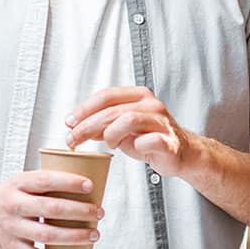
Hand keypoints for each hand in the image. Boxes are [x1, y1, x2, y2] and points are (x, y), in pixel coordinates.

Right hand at [0, 170, 104, 248]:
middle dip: (80, 211)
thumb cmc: (3, 196)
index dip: (69, 182)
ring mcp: (12, 228)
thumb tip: (84, 186)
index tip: (90, 185)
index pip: (46, 180)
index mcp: (18, 184)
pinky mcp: (11, 248)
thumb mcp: (20, 182)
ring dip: (74, 237)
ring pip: (47, 235)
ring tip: (93, 235)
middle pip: (51, 209)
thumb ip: (45, 184)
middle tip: (98, 212)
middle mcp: (14, 205)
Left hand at [66, 86, 188, 176]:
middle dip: (87, 125)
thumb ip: (102, 123)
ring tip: (107, 145)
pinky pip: (148, 141)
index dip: (84, 109)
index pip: (105, 96)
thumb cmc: (150, 138)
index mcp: (139, 96)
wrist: (180, 153)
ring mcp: (161, 122)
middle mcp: (151, 105)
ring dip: (110, 134)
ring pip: (128, 119)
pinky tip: (130, 150)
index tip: (69, 122)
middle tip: (73, 139)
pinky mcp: (168, 141)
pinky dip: (135, 146)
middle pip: (112, 110)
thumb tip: (75, 125)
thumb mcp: (122, 128)